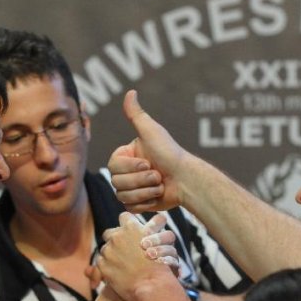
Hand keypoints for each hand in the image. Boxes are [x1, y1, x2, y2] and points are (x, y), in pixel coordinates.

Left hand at [99, 212, 174, 300]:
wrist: (151, 286)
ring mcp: (108, 250)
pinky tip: (117, 273)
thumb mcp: (162, 242)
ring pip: (105, 248)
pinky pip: (101, 262)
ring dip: (111, 254)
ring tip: (122, 265)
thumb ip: (150, 232)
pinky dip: (107, 267)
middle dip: (115, 240)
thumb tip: (150, 225)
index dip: (127, 225)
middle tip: (124, 250)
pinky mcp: (102, 265)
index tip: (130, 233)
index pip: (124, 217)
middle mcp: (118, 236)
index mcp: (131, 227)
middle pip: (110, 232)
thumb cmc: (160, 265)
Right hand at [108, 90, 189, 211]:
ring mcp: (132, 188)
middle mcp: (127, 171)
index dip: (131, 167)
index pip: (113, 166)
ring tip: (160, 184)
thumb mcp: (151, 132)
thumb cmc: (170, 154)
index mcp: (126, 155)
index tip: (147, 162)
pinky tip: (158, 195)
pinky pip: (130, 207)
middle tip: (158, 174)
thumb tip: (130, 92)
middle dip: (141, 180)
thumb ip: (136, 114)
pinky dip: (146, 202)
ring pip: (122, 196)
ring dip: (145, 190)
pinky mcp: (139, 203)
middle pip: (116, 182)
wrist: (187, 180)